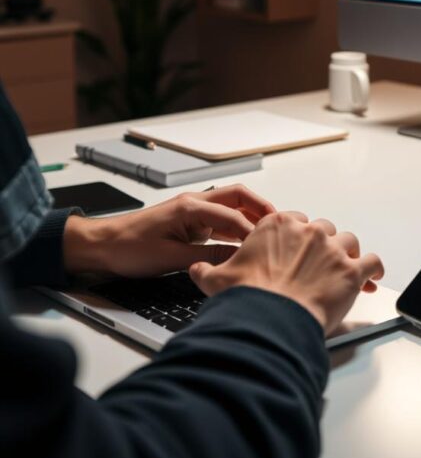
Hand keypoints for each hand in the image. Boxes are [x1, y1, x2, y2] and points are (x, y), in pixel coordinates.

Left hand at [62, 185, 274, 277]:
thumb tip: (235, 260)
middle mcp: (193, 203)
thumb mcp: (170, 258)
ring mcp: (191, 211)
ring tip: (269, 233)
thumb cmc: (128, 248)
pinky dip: (236, 226)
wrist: (102, 246)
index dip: (253, 232)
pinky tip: (245, 241)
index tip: (268, 245)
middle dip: (261, 208)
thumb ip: (206, 258)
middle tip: (280, 224)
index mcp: (189, 207)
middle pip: (237, 196)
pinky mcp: (189, 222)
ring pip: (230, 206)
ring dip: (250, 215)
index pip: (233, 216)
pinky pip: (220, 219)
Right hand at [189, 212, 384, 334]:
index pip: (294, 220)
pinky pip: (372, 263)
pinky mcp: (351, 271)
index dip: (296, 235)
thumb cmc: (248, 298)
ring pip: (348, 242)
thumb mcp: (217, 280)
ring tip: (344, 268)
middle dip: (321, 245)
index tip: (296, 247)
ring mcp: (332, 250)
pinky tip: (373, 277)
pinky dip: (374, 270)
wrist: (270, 319)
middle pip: (323, 229)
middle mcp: (307, 232)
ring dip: (347, 254)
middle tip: (318, 262)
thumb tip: (197, 270)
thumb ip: (206, 271)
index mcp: (277, 226)